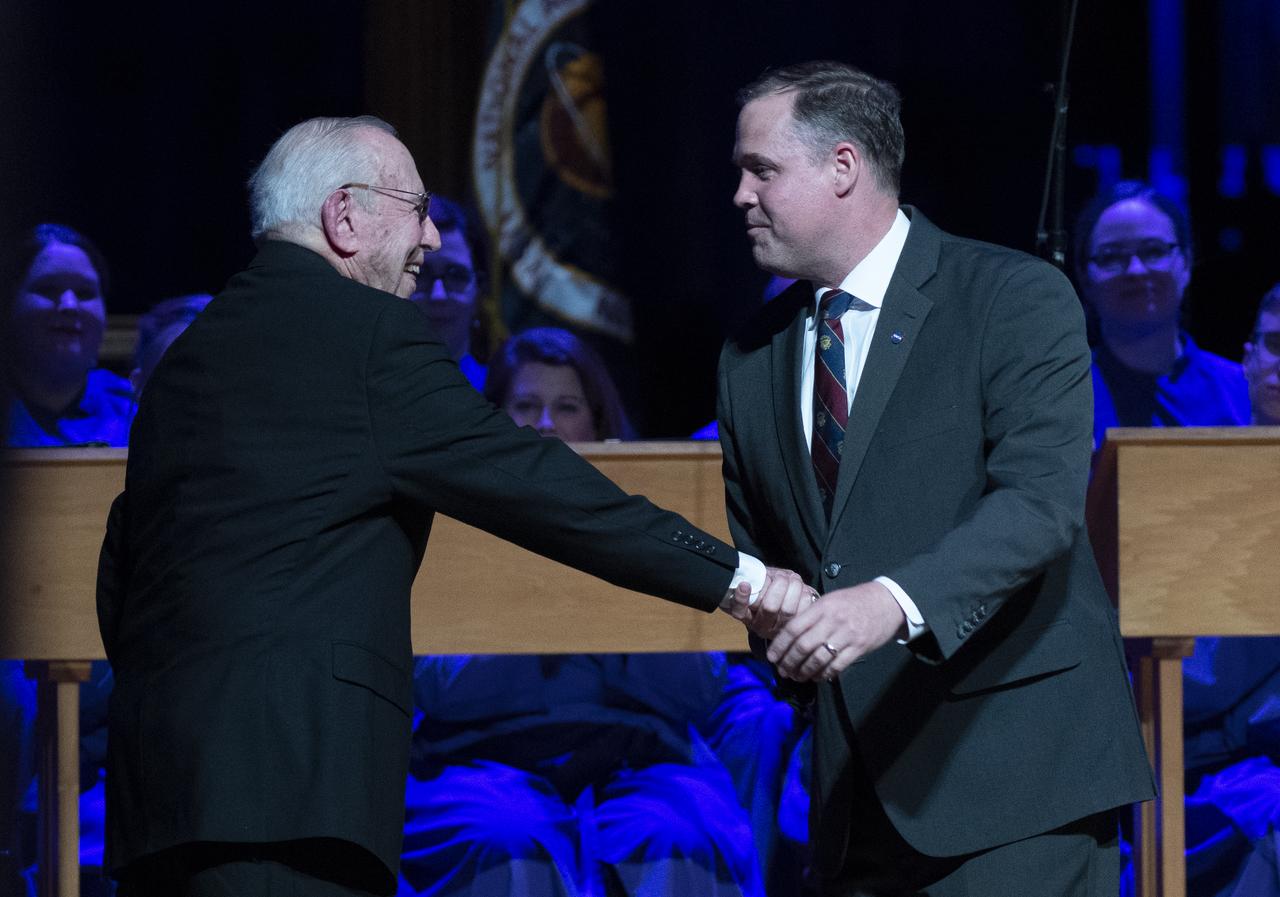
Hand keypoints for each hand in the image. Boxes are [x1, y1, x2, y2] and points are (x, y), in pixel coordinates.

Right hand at [723, 567, 812, 637]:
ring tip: (793, 579)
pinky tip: (801, 589)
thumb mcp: (757, 583)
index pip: (739, 610)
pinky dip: (804, 595)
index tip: (744, 584)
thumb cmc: (768, 589)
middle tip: (780, 575)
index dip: (741, 598)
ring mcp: (779, 629)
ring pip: (788, 610)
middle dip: (778, 585)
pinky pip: (803, 610)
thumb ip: (755, 580)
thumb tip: (757, 577)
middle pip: (769, 607)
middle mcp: (761, 626)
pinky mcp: (797, 626)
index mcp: (746, 615)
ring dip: (793, 587)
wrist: (784, 602)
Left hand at [767, 580, 905, 681]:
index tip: (772, 656)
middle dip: (789, 661)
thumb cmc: (854, 601)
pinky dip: (824, 674)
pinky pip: (837, 666)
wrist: (887, 602)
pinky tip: (816, 677)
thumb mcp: (830, 600)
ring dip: (804, 671)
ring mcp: (846, 635)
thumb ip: (811, 615)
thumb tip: (789, 635)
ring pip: (818, 658)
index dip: (780, 645)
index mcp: (822, 607)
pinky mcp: (859, 648)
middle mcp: (832, 621)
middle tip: (782, 671)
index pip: (794, 628)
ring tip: (797, 676)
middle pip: (803, 646)